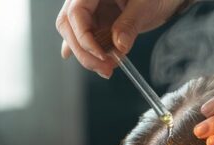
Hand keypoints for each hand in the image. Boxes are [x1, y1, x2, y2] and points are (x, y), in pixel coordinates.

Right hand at [56, 0, 183, 77]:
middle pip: (68, 26)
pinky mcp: (95, 22)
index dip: (84, 38)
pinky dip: (85, 50)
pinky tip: (80, 59)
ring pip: (73, 34)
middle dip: (84, 52)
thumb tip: (119, 45)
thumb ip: (130, 24)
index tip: (102, 56)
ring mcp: (89, 10)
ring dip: (87, 56)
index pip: (76, 13)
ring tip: (108, 69)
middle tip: (105, 69)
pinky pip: (82, 36)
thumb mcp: (145, 5)